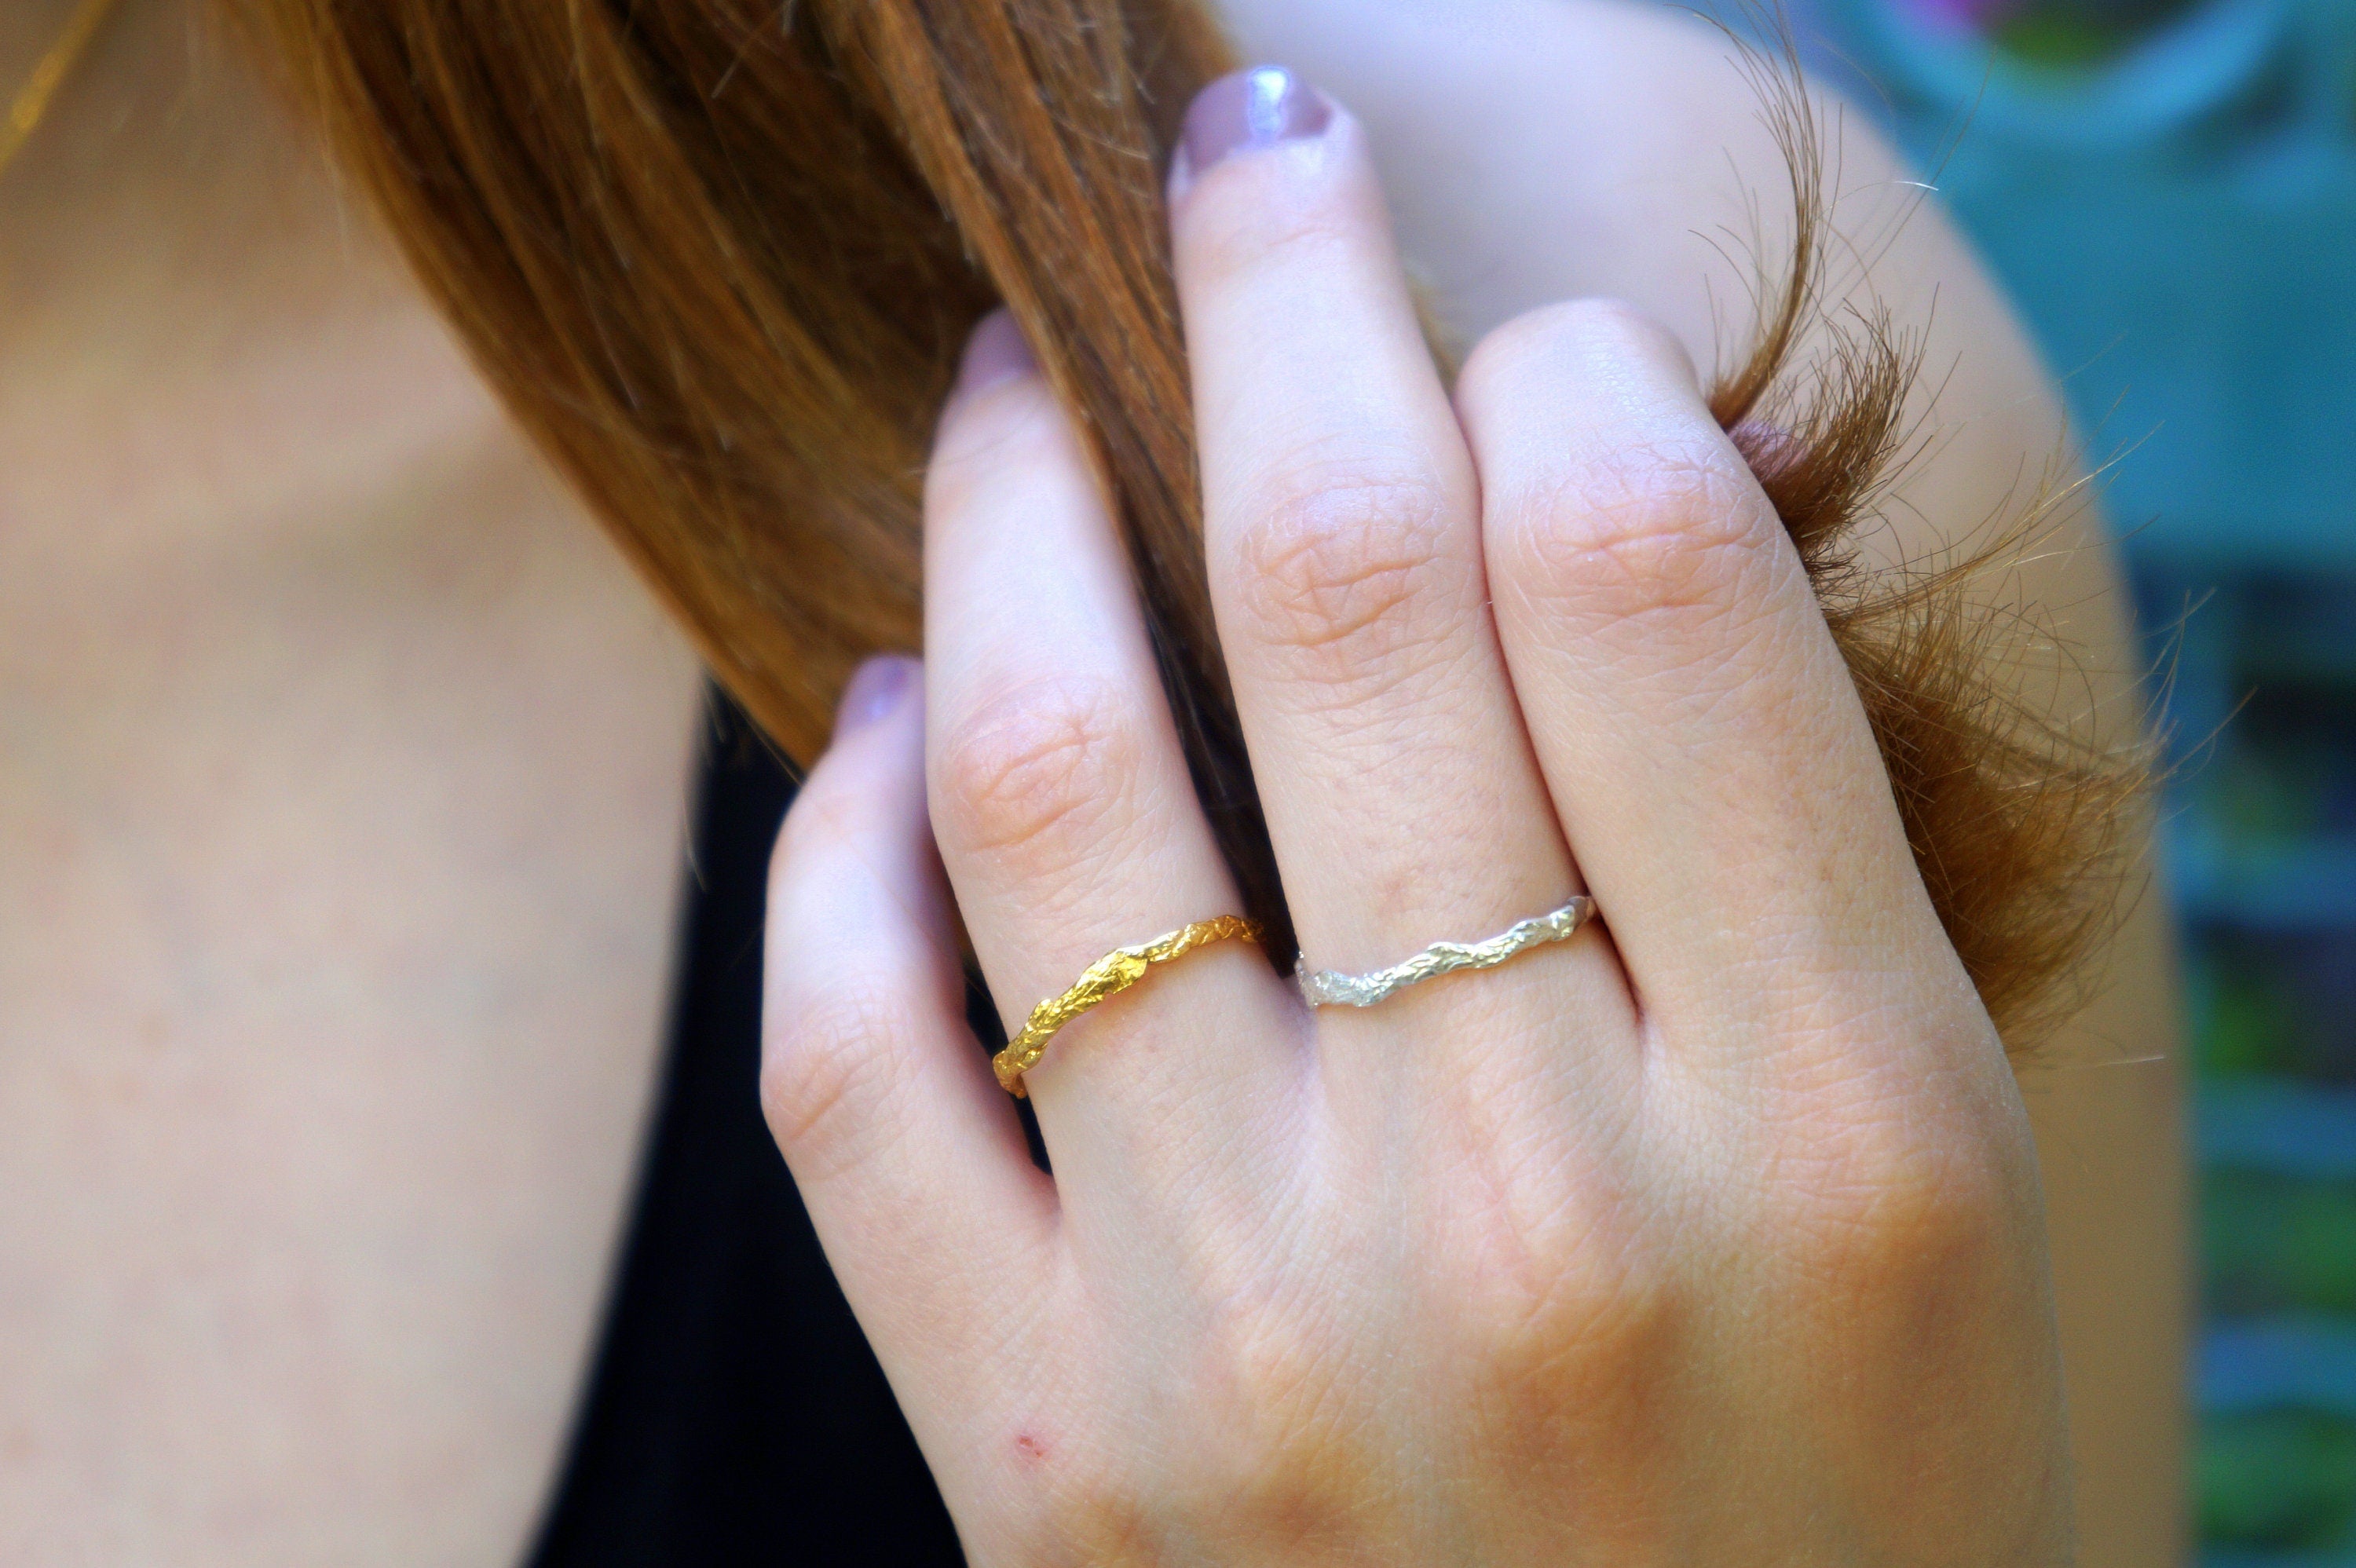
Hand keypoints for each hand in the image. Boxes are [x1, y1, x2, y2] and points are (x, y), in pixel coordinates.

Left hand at [762, 67, 2070, 1564]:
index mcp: (1840, 1134)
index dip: (1557, 365)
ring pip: (1055, 769)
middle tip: (1249, 159)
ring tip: (1005, 384)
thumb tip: (1555, 492)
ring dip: (1008, 504)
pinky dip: (840, 830)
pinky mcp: (1031, 1459)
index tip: (1509, 335)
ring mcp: (1245, 1340)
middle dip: (1285, 292)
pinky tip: (889, 712)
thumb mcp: (1935, 1194)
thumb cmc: (1839, 1517)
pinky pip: (853, 1057)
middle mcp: (1537, 1219)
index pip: (1649, 569)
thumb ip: (1780, 860)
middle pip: (1347, 592)